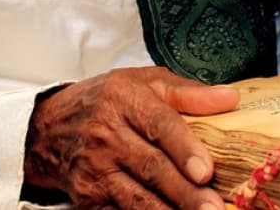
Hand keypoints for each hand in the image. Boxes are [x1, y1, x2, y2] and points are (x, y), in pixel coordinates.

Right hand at [23, 66, 238, 208]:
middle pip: (151, 167)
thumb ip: (189, 93)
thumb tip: (230, 98)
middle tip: (213, 207)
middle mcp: (107, 135)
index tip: (206, 170)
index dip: (184, 149)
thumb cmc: (107, 101)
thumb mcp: (145, 82)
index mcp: (125, 100)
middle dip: (185, 192)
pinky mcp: (87, 196)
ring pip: (136, 197)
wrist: (48, 127)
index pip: (159, 125)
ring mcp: (95, 169)